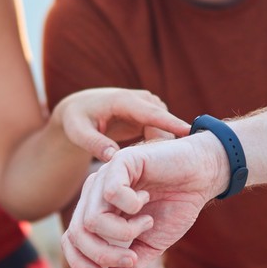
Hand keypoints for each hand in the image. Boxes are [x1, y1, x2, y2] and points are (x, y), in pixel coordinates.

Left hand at [53, 88, 188, 161]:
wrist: (80, 108)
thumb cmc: (77, 120)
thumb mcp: (78, 132)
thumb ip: (94, 144)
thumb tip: (113, 158)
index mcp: (124, 100)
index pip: (152, 112)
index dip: (171, 122)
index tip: (189, 132)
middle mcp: (141, 99)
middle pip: (163, 123)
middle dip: (163, 145)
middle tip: (154, 168)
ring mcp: (148, 105)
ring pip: (164, 129)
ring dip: (159, 147)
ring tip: (147, 164)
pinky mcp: (151, 114)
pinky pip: (162, 132)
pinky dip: (157, 145)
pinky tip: (147, 158)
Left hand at [61, 133, 226, 267]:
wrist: (202, 176)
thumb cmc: (175, 207)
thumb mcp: (149, 246)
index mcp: (96, 210)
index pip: (71, 241)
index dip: (81, 264)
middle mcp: (94, 192)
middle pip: (77, 233)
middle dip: (104, 255)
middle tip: (131, 258)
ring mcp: (105, 175)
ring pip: (92, 219)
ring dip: (123, 232)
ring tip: (146, 224)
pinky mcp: (122, 161)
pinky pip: (112, 194)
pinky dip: (131, 207)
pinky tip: (145, 201)